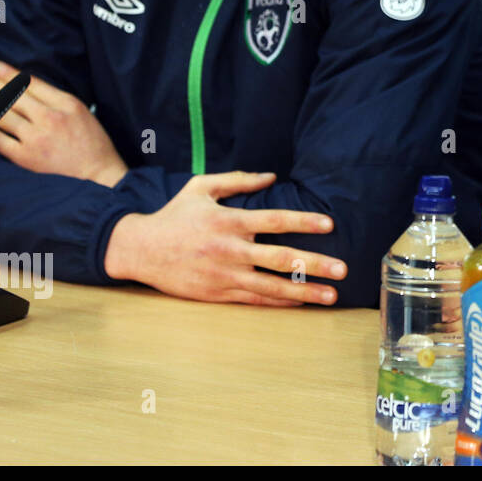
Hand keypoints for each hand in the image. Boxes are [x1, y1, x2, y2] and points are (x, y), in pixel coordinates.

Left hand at [0, 60, 127, 187]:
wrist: (99, 175)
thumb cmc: (93, 144)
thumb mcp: (82, 113)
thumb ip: (58, 101)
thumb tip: (28, 89)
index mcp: (66, 104)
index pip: (32, 84)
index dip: (9, 74)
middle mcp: (50, 118)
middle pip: (12, 96)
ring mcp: (36, 138)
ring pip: (1, 114)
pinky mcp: (26, 157)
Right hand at [104, 171, 346, 306]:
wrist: (138, 249)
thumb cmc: (174, 215)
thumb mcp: (201, 188)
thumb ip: (237, 181)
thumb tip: (271, 176)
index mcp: (229, 221)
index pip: (274, 220)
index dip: (303, 221)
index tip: (329, 224)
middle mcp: (230, 250)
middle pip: (280, 258)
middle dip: (314, 264)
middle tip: (343, 269)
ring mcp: (224, 275)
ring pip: (271, 286)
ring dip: (304, 292)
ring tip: (331, 296)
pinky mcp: (217, 293)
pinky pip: (254, 300)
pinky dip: (279, 302)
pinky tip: (301, 304)